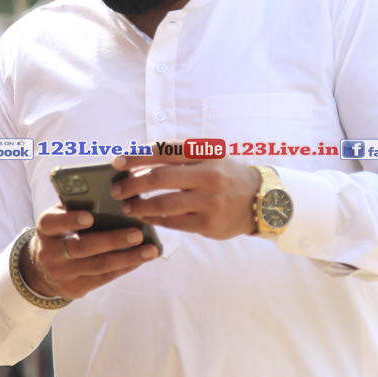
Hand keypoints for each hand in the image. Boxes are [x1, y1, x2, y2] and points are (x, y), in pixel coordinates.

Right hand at [18, 205, 157, 299]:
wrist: (43, 269)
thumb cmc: (62, 232)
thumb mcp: (61, 216)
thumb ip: (77, 204)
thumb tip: (113, 191)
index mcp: (46, 228)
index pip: (54, 222)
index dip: (71, 220)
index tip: (90, 218)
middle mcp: (49, 252)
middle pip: (83, 247)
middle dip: (113, 241)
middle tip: (137, 234)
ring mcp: (61, 274)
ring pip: (98, 265)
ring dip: (127, 258)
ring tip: (150, 250)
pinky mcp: (74, 289)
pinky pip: (103, 278)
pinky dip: (124, 268)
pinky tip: (139, 260)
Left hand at [111, 146, 260, 238]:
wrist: (261, 201)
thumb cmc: (227, 175)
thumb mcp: (211, 156)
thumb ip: (180, 156)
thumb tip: (139, 162)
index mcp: (207, 154)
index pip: (163, 152)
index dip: (136, 157)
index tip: (117, 163)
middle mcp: (209, 176)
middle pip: (158, 179)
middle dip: (131, 184)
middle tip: (116, 189)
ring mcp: (209, 202)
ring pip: (162, 204)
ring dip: (139, 205)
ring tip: (127, 206)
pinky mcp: (208, 224)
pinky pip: (173, 222)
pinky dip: (155, 219)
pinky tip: (145, 217)